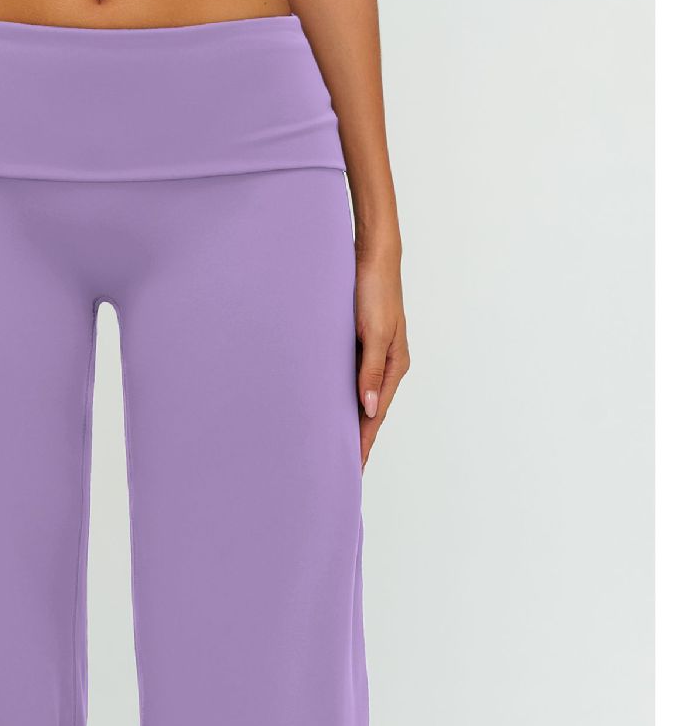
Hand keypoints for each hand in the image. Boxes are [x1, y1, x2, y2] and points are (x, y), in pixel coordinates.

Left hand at [355, 244, 408, 469]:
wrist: (372, 257)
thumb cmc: (375, 291)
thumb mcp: (372, 333)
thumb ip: (369, 371)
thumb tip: (369, 409)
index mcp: (394, 366)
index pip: (377, 414)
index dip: (364, 442)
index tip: (354, 468)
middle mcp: (386, 364)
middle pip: (370, 410)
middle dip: (358, 438)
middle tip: (343, 467)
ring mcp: (373, 355)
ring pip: (360, 396)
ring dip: (350, 419)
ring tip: (335, 445)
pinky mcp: (359, 344)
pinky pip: (351, 379)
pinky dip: (342, 397)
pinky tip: (330, 406)